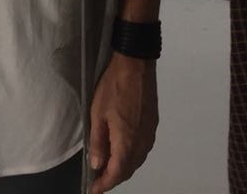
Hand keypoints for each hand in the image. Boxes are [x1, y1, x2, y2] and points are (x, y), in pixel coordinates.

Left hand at [88, 54, 157, 191]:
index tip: (94, 191)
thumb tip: (96, 166)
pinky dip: (131, 157)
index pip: (116, 173)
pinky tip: (123, 152)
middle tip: (98, 180)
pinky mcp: (153, 125)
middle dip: (114, 178)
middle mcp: (142, 142)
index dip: (104, 184)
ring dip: (123, 168)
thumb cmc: (112, 88)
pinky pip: (142, 149)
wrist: (136, 65)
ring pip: (137, 161)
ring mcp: (150, 134)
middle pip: (129, 170)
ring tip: (108, 168)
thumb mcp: (97, 114)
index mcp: (127, 141)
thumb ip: (97, 142)